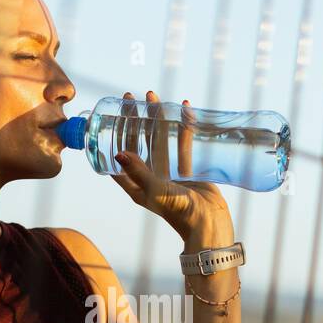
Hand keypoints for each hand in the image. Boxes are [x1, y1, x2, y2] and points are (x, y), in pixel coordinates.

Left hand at [111, 90, 231, 237]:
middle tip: (132, 97)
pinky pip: (183, 145)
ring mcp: (169, 174)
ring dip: (157, 119)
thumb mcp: (156, 191)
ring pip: (160, 140)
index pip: (120, 155)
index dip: (115, 133)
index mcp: (136, 185)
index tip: (113, 112)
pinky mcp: (188, 172)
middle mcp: (150, 178)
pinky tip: (183, 110)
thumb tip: (118, 152)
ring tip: (154, 96)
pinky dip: (182, 128)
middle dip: (135, 119)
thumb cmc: (180, 213)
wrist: (209, 226)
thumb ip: (138, 172)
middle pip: (139, 142)